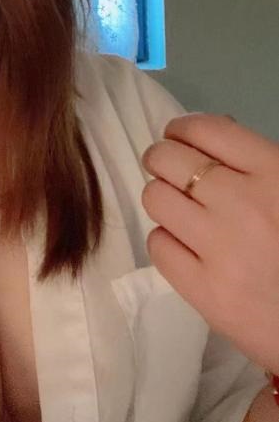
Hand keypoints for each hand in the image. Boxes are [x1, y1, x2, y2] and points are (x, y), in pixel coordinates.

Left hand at [141, 113, 278, 373]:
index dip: (181, 129)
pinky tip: (186, 247)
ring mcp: (221, 249)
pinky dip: (167, 241)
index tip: (177, 137)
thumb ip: (255, 160)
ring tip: (179, 210)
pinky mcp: (206, 292)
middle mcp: (243, 204)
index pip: (205, 130)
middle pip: (167, 159)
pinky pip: (158, 245)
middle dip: (161, 160)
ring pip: (155, 198)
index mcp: (276, 172)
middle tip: (167, 171)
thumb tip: (204, 134)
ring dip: (162, 199)